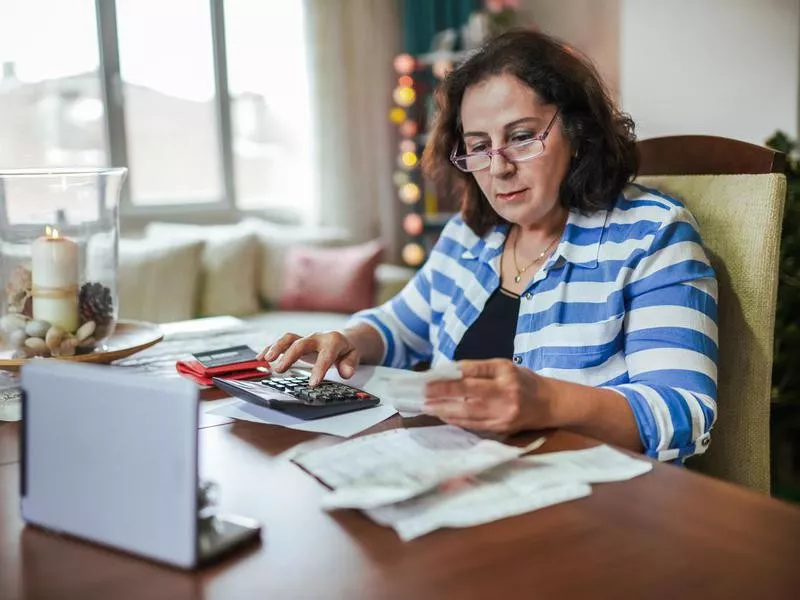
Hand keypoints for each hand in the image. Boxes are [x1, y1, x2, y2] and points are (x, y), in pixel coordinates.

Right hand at [258, 331, 359, 385]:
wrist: (341, 338)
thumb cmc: (345, 350)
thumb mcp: (353, 356)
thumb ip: (350, 364)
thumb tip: (346, 373)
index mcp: (332, 341)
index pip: (325, 356)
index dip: (319, 369)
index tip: (313, 384)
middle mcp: (316, 337)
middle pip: (301, 344)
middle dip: (289, 356)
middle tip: (280, 370)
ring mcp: (305, 338)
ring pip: (289, 339)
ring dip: (276, 348)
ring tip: (265, 360)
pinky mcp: (296, 341)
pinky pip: (282, 342)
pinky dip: (270, 348)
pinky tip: (260, 358)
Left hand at [423, 359, 553, 433]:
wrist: (549, 404)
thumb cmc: (523, 381)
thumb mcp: (504, 366)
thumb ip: (478, 368)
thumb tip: (449, 371)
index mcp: (505, 377)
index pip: (472, 377)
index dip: (448, 380)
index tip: (428, 380)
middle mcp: (504, 397)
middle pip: (467, 398)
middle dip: (442, 397)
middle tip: (422, 395)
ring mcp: (502, 416)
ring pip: (468, 415)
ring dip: (444, 411)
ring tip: (427, 406)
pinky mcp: (500, 429)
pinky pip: (473, 426)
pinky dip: (456, 420)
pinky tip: (443, 415)